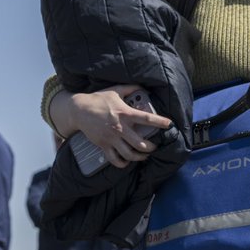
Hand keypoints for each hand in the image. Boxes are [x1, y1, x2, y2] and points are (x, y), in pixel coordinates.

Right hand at [50, 85, 171, 167]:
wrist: (79, 110)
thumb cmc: (98, 99)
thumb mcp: (115, 90)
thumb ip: (131, 88)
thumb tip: (143, 86)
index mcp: (125, 113)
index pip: (146, 119)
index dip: (159, 122)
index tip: (169, 125)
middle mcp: (119, 128)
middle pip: (140, 143)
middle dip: (150, 147)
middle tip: (154, 147)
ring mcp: (111, 138)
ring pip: (128, 154)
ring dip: (139, 157)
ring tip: (143, 156)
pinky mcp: (103, 145)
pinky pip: (114, 159)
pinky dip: (122, 163)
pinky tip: (127, 161)